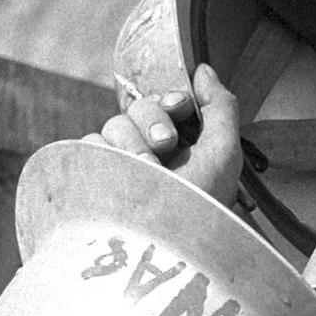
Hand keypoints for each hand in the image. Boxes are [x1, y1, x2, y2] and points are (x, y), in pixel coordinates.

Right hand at [92, 60, 242, 207]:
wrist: (163, 246)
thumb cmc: (201, 204)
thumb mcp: (224, 154)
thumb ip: (221, 107)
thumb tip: (204, 70)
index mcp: (183, 148)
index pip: (168, 103)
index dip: (172, 100)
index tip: (180, 108)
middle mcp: (151, 155)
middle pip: (140, 106)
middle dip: (153, 120)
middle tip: (165, 146)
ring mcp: (120, 166)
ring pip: (115, 123)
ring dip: (133, 144)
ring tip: (146, 174)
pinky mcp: (91, 176)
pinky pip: (90, 142)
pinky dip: (105, 156)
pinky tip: (121, 179)